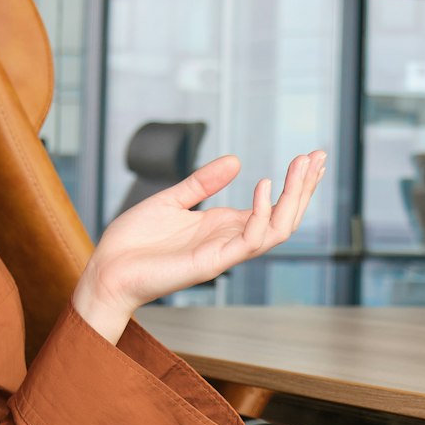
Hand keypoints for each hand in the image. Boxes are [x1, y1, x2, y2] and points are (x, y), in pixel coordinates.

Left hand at [71, 151, 326, 342]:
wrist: (106, 269)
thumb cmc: (134, 242)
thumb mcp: (171, 200)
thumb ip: (203, 183)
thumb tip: (236, 161)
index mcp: (223, 226)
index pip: (272, 207)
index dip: (295, 184)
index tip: (310, 157)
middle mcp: (229, 240)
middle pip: (284, 218)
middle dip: (304, 188)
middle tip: (318, 156)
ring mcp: (223, 253)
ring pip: (277, 231)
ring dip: (293, 198)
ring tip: (301, 166)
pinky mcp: (211, 264)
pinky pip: (249, 242)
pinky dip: (262, 214)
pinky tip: (264, 187)